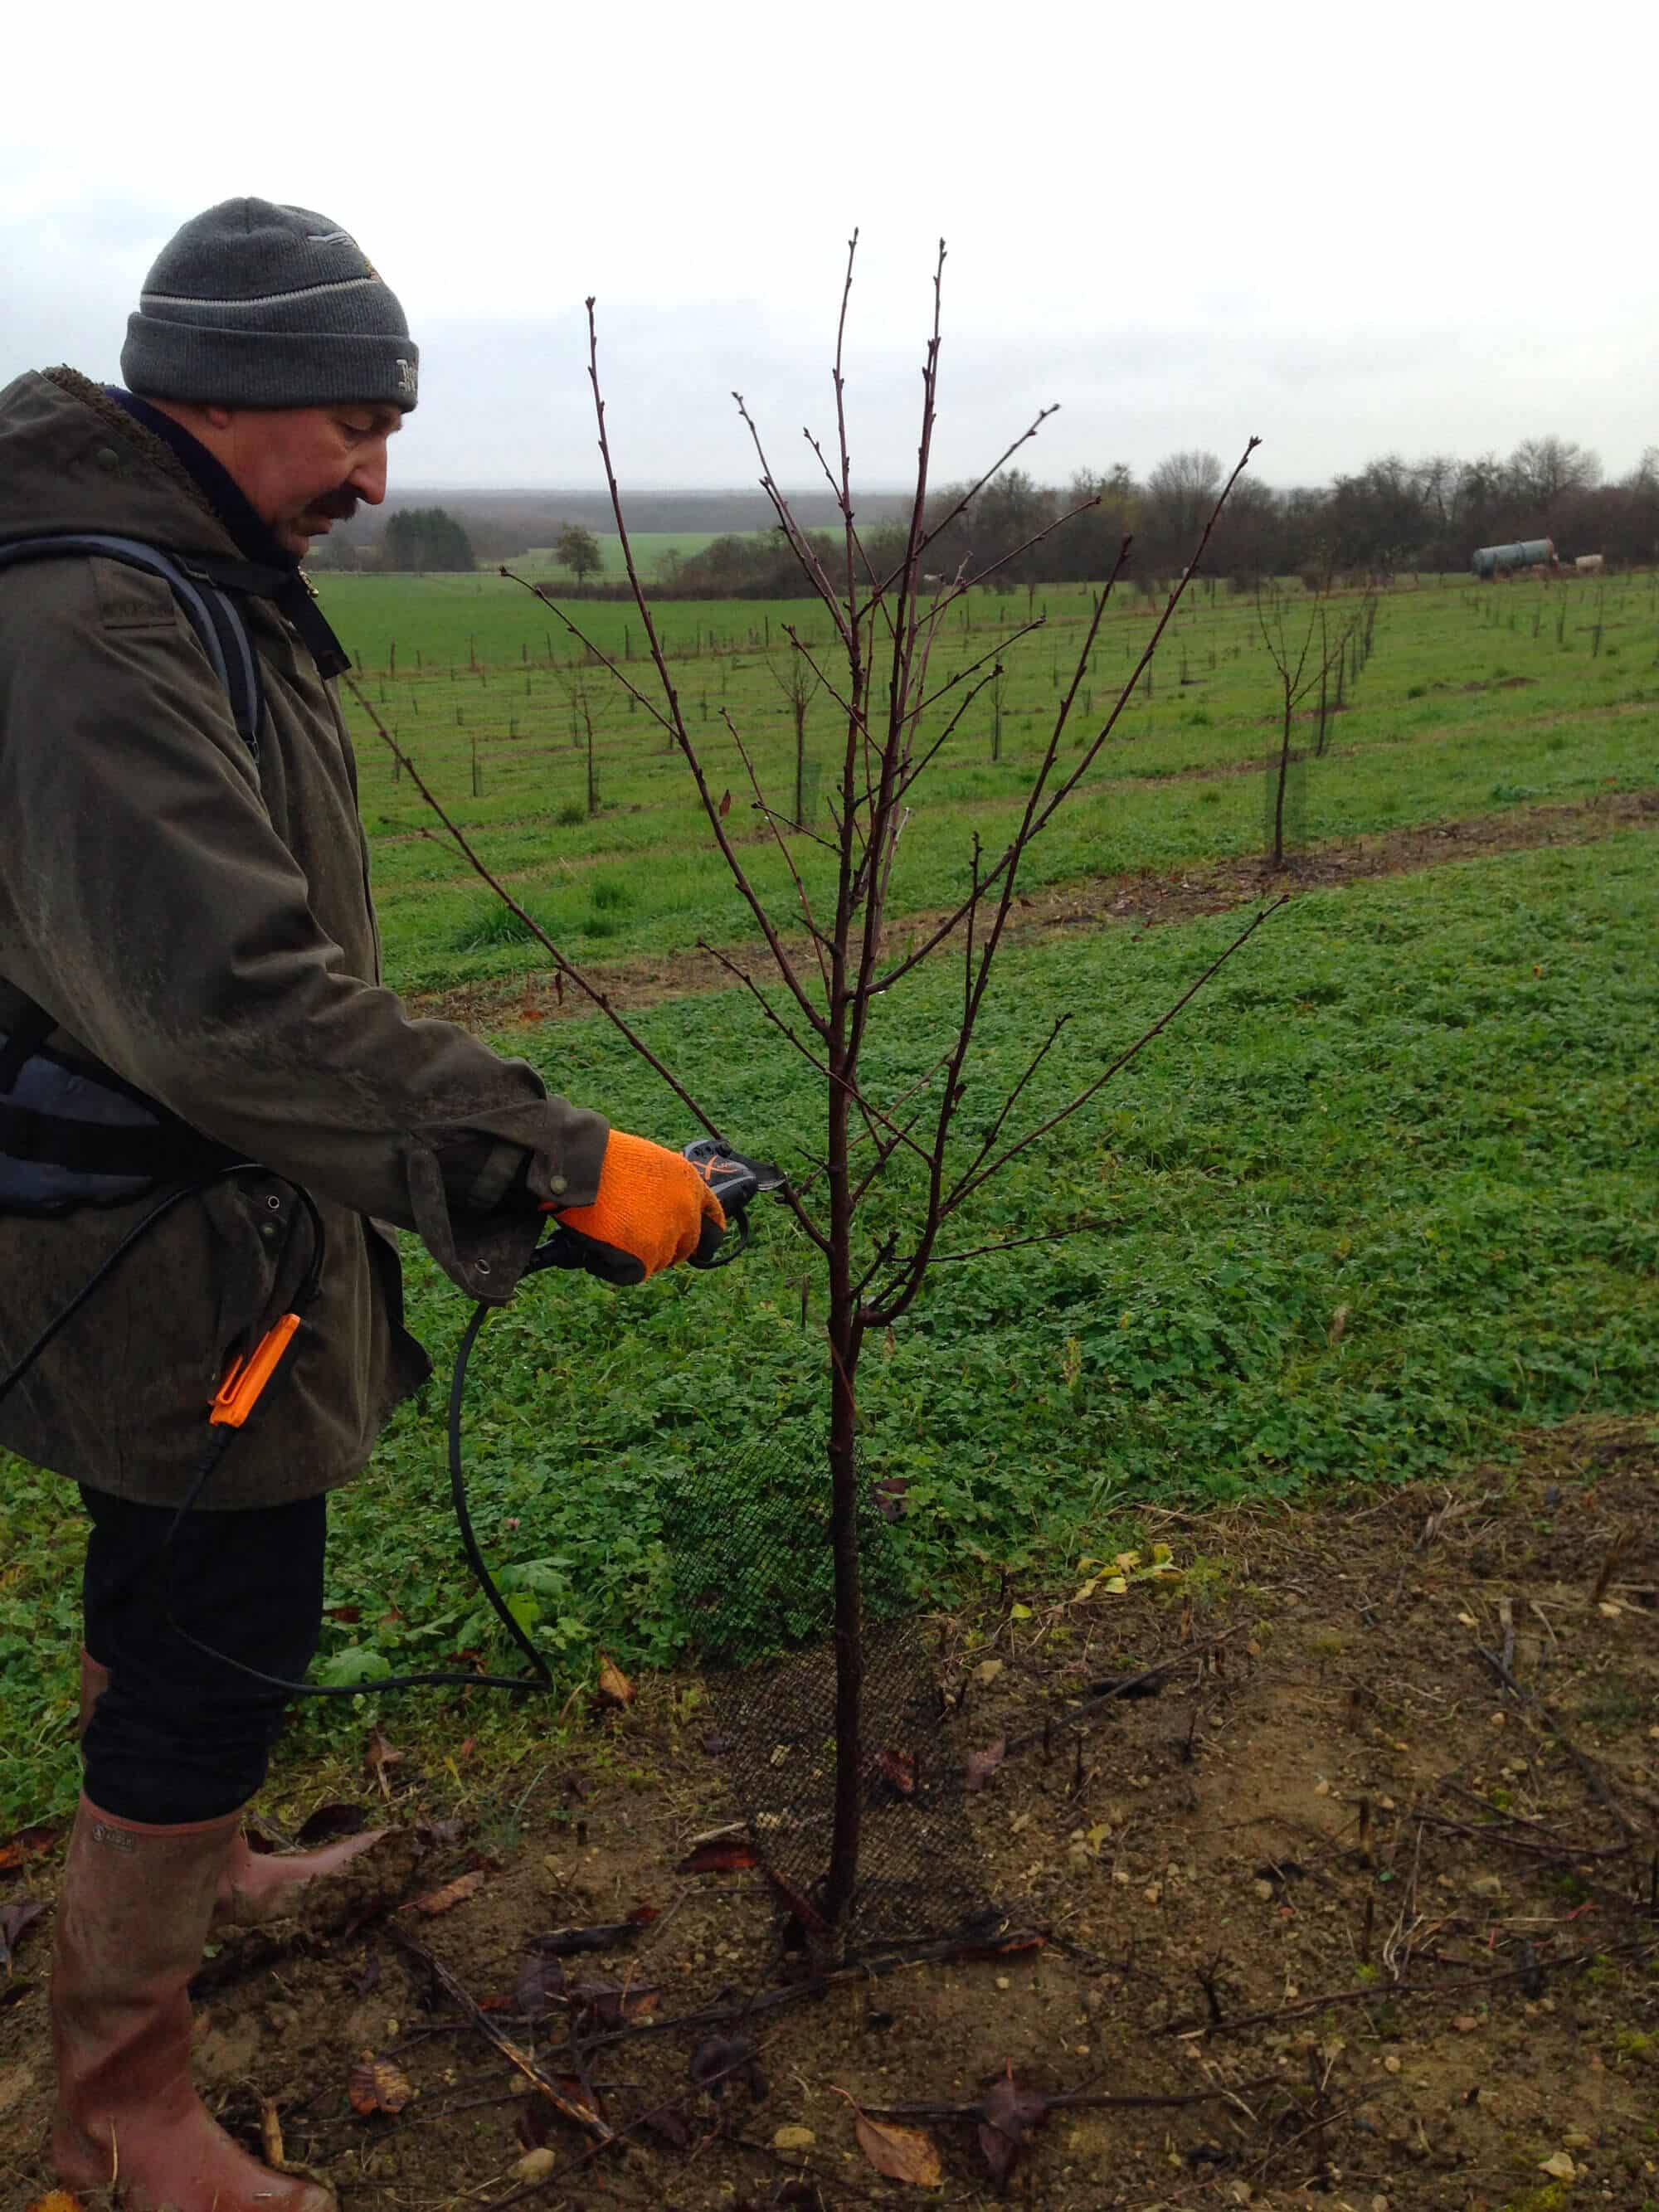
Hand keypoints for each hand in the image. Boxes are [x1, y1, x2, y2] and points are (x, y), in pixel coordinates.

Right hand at [550, 1131, 725, 1286]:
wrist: (581, 1167)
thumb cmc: (604, 1159)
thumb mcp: (649, 1164)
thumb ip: (664, 1190)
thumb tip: (661, 1212)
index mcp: (689, 1183)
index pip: (713, 1217)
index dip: (707, 1231)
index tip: (704, 1243)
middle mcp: (685, 1212)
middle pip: (685, 1247)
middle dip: (666, 1248)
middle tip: (638, 1241)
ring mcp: (666, 1237)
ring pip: (657, 1261)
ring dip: (637, 1255)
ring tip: (610, 1233)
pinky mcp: (643, 1258)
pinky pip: (631, 1273)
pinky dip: (614, 1266)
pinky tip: (600, 1246)